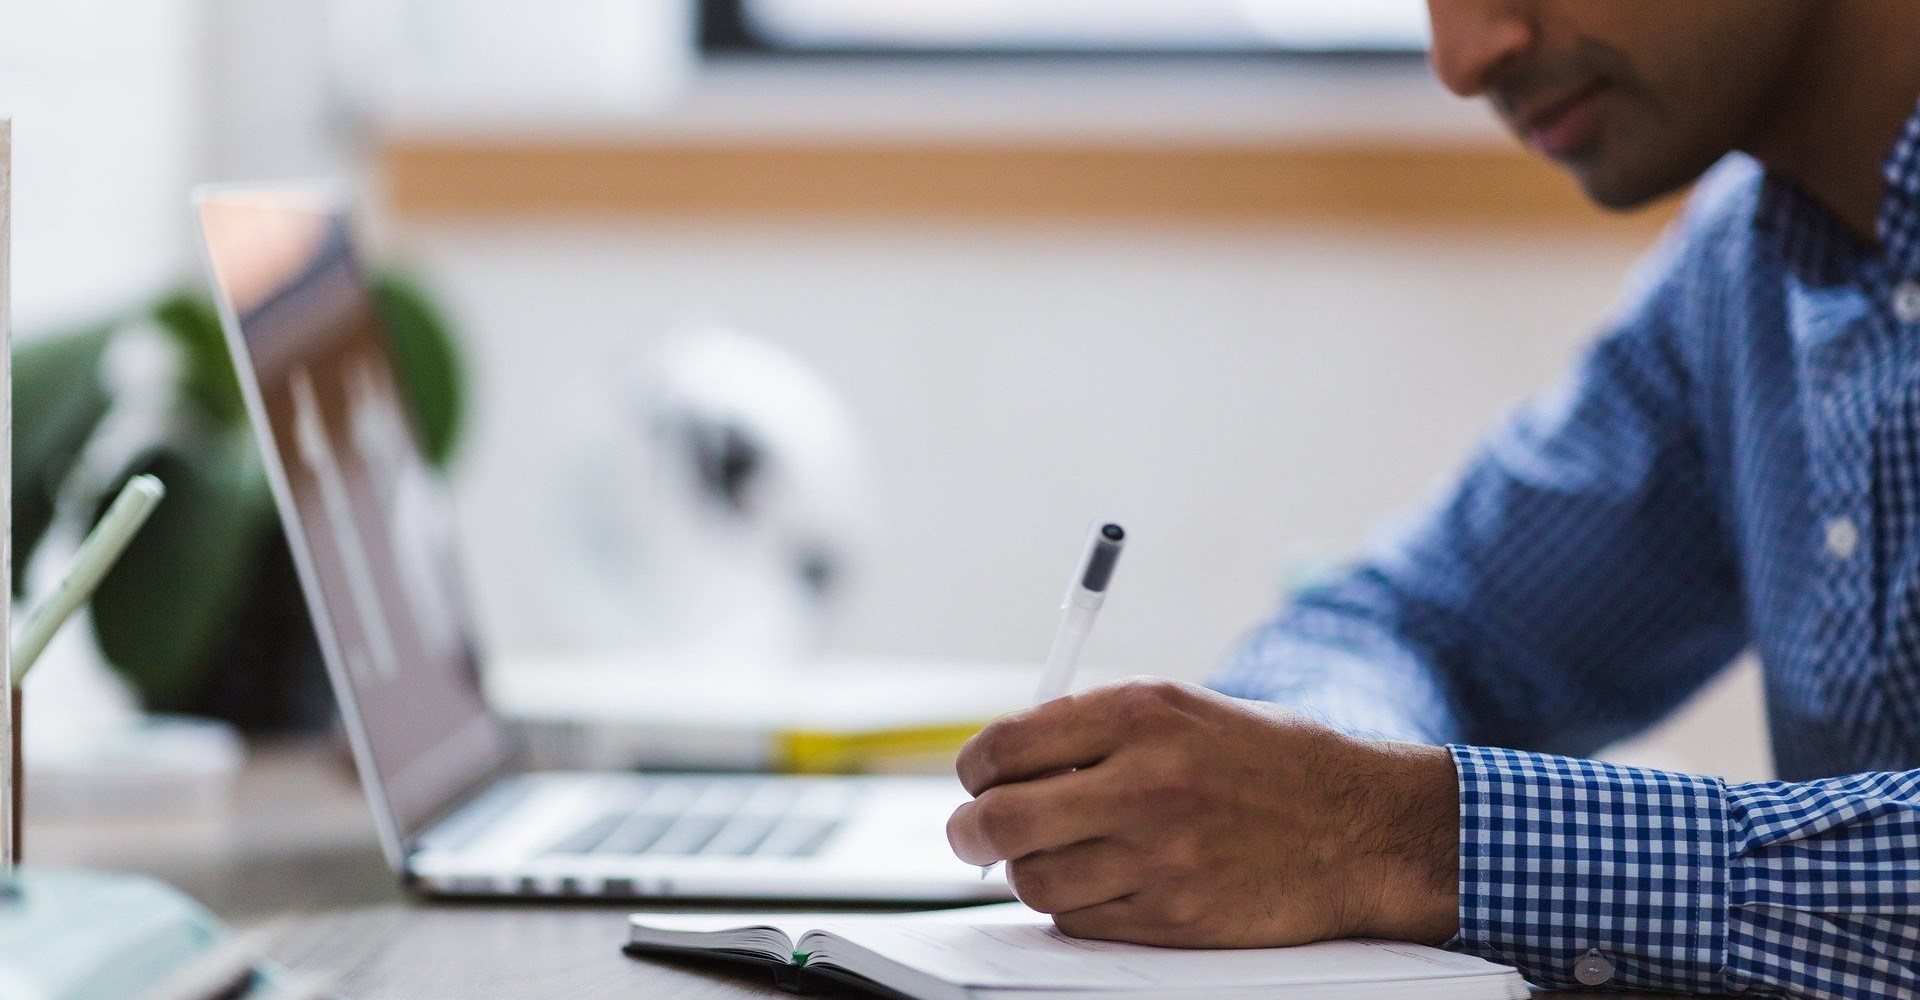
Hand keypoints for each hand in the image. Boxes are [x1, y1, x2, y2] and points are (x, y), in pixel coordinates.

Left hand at [947, 678, 1458, 947]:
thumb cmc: (1271, 762)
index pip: (1005, 745)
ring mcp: (1159, 856)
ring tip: (1055, 855)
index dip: (974, 768)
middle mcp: (1145, 782)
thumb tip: (1004, 762)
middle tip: (972, 833)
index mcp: (1141, 713)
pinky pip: (1079, 921)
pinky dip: (1074, 907)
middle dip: (969, 831)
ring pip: (1032, 881)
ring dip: (1027, 872)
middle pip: (1000, 820)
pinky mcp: (1173, 918)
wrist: (1362, 828)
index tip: (977, 778)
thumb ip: (1094, 728)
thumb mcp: (1183, 710)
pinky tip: (1103, 882)